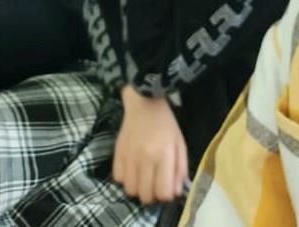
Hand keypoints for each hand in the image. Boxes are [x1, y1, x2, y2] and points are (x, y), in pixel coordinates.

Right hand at [113, 86, 188, 204]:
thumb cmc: (166, 125)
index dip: (166, 195)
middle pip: (145, 195)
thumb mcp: (180, 145)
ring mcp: (129, 155)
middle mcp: (145, 158)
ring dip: (138, 188)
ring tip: (142, 178)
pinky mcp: (117, 152)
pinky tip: (132, 170)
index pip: (163, 192)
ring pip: (130, 190)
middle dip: (152, 195)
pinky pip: (117, 178)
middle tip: (154, 184)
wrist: (144, 103)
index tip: (166, 186)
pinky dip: (125, 179)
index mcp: (164, 155)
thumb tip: (175, 193)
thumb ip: (180, 170)